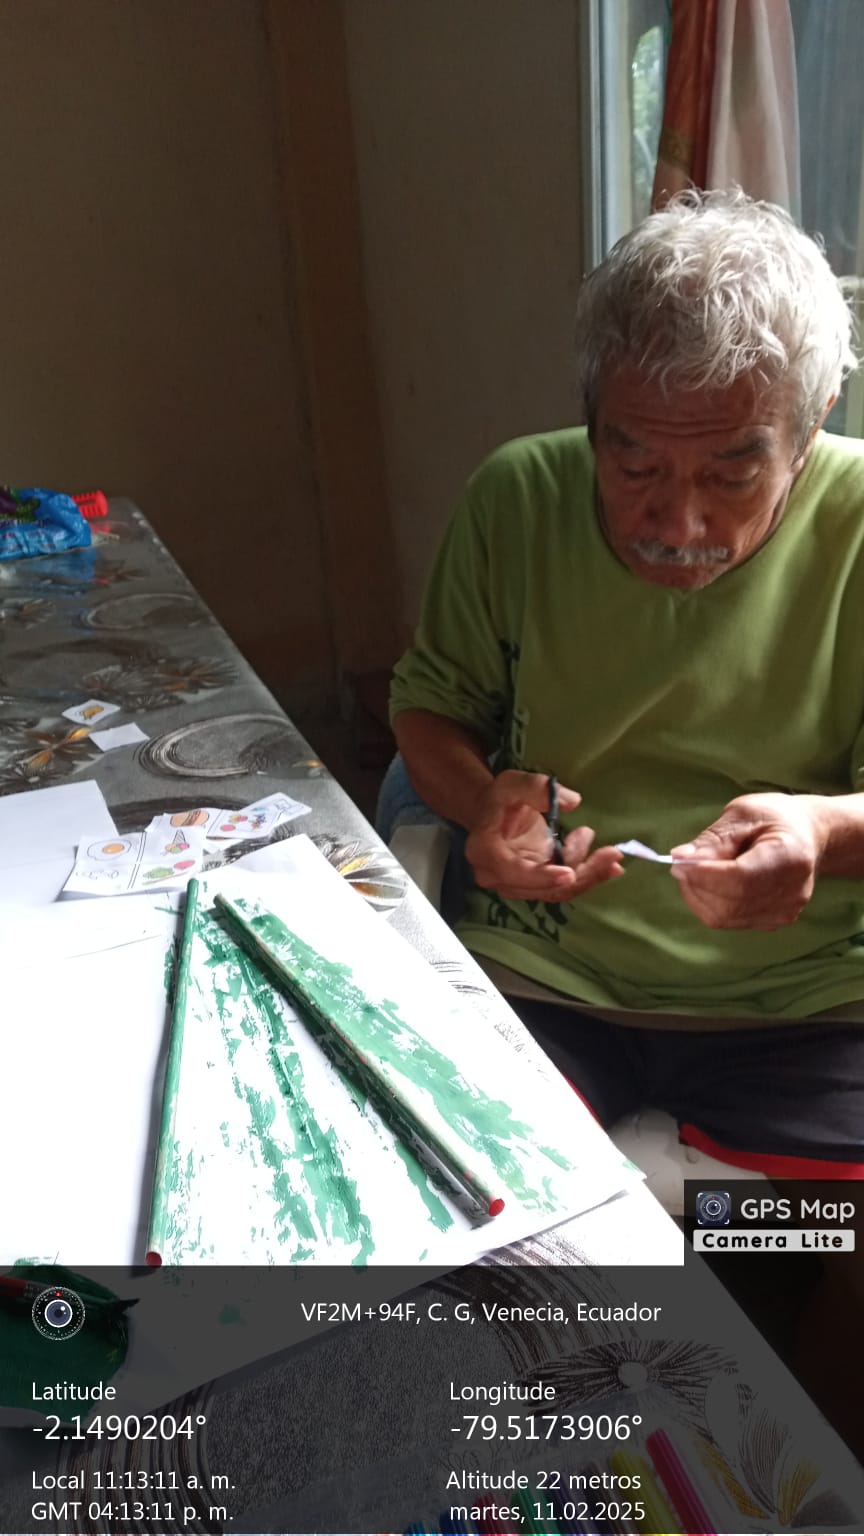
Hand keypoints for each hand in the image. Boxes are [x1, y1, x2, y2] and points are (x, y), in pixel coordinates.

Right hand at [466, 770, 623, 901]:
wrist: (495, 814)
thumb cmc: (501, 798)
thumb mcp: (513, 783)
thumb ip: (537, 788)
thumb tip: (571, 801)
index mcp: (485, 850)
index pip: (512, 871)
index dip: (541, 876)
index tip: (569, 873)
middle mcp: (497, 876)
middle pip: (543, 887)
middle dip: (581, 874)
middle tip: (611, 854)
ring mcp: (517, 885)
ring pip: (557, 891)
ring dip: (589, 874)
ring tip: (610, 853)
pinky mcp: (536, 886)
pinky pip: (563, 888)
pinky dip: (587, 877)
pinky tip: (608, 865)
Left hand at [669, 793, 826, 929]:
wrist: (809, 836)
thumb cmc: (775, 819)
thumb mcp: (743, 814)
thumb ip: (714, 839)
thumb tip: (680, 858)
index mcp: (790, 856)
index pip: (740, 878)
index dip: (704, 875)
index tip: (678, 863)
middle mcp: (793, 891)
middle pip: (730, 903)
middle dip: (696, 885)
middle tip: (683, 864)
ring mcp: (785, 911)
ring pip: (724, 916)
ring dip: (699, 895)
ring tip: (699, 870)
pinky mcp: (775, 921)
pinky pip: (729, 920)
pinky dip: (710, 903)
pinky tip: (714, 882)